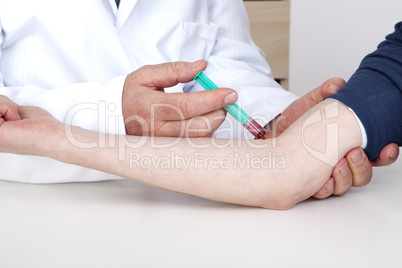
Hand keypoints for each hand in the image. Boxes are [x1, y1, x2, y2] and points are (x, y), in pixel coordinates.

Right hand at [0, 98, 61, 156]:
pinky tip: (16, 122)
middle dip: (4, 104)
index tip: (16, 119)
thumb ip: (4, 109)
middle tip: (17, 118)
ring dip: (7, 106)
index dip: (4, 107)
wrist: (54, 137)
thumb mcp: (18, 113)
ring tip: (18, 121)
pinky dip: (8, 108)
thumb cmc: (43, 128)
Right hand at [122, 60, 237, 136]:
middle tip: (224, 100)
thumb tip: (201, 66)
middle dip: (218, 112)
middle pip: (198, 127)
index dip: (212, 99)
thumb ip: (174, 70)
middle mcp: (157, 130)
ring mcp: (164, 144)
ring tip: (212, 108)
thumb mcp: (147, 75)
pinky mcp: (170, 151)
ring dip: (214, 122)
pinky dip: (206, 132)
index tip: (230, 93)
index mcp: (150, 107)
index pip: (188, 106)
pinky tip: (203, 120)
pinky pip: (196, 145)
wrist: (116, 117)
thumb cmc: (133, 94)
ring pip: (199, 139)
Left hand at [266, 79, 399, 198]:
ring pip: (346, 186)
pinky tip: (322, 181)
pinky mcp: (311, 183)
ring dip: (345, 177)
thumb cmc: (295, 121)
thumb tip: (336, 85)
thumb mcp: (310, 104)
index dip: (386, 153)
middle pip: (364, 174)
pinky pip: (323, 192)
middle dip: (363, 165)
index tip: (388, 146)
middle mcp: (341, 162)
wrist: (272, 134)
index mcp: (348, 144)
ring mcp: (327, 174)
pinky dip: (325, 187)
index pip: (376, 154)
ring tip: (337, 164)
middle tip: (353, 152)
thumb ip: (325, 92)